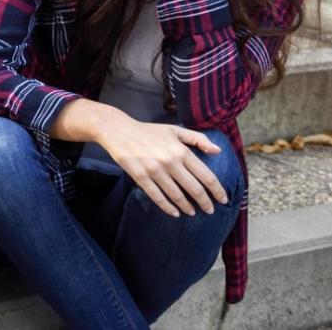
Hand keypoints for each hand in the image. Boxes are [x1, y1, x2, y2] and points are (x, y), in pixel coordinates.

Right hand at [96, 117, 228, 216]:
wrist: (118, 131)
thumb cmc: (149, 131)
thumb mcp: (175, 130)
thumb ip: (198, 139)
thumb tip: (218, 151)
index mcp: (181, 151)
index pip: (206, 176)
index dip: (217, 190)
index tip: (223, 199)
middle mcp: (171, 162)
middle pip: (194, 189)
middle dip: (205, 203)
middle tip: (210, 210)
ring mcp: (155, 171)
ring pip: (177, 196)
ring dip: (187, 207)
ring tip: (192, 212)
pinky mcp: (140, 177)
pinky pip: (157, 197)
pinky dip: (168, 208)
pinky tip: (174, 213)